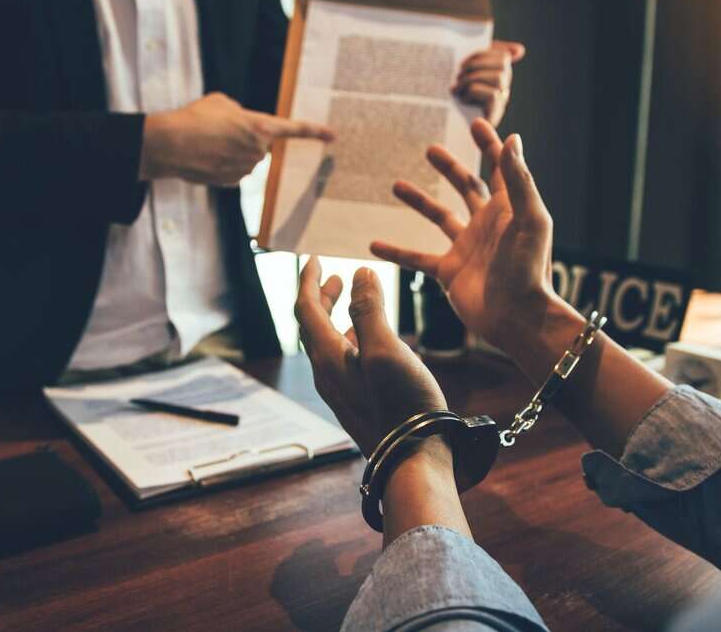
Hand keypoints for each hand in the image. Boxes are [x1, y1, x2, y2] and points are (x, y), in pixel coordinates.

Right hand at [139, 92, 333, 186]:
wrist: (170, 145)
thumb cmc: (194, 118)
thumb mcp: (220, 102)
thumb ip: (239, 112)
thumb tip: (240, 122)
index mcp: (260, 127)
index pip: (294, 129)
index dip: (315, 131)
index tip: (333, 135)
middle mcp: (258, 151)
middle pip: (260, 143)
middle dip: (245, 137)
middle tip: (220, 129)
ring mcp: (246, 169)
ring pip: (246, 158)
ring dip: (232, 150)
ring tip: (208, 142)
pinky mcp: (232, 182)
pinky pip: (234, 170)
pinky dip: (222, 164)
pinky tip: (205, 157)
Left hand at [293, 258, 446, 454]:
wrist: (414, 459)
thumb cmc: (403, 404)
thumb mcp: (386, 349)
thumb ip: (369, 310)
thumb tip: (358, 274)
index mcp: (327, 358)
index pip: (306, 309)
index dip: (308, 281)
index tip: (314, 259)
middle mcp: (326, 375)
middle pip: (312, 327)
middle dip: (320, 297)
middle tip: (332, 277)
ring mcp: (339, 392)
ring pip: (326, 345)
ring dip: (334, 318)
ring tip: (349, 301)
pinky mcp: (355, 404)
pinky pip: (340, 362)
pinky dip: (348, 339)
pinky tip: (366, 341)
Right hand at [369, 118, 560, 354]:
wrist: (517, 318)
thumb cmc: (529, 269)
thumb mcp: (529, 218)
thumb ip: (518, 179)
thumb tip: (512, 139)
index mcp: (508, 209)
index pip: (500, 168)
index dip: (490, 145)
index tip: (476, 123)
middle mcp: (487, 225)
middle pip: (466, 187)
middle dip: (450, 167)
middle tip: (430, 149)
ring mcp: (467, 248)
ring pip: (438, 217)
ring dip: (419, 201)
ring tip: (395, 184)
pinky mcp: (449, 272)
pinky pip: (417, 258)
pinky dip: (396, 251)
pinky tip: (373, 244)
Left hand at [452, 40, 525, 125]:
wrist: (437, 116)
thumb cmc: (449, 92)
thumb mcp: (466, 68)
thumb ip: (489, 53)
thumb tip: (519, 50)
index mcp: (497, 76)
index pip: (503, 56)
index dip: (482, 54)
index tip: (462, 63)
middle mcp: (502, 89)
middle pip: (503, 65)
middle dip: (475, 65)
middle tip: (457, 76)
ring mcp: (499, 103)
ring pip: (498, 78)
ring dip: (472, 79)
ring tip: (456, 88)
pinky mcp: (493, 118)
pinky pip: (493, 95)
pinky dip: (474, 92)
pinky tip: (462, 99)